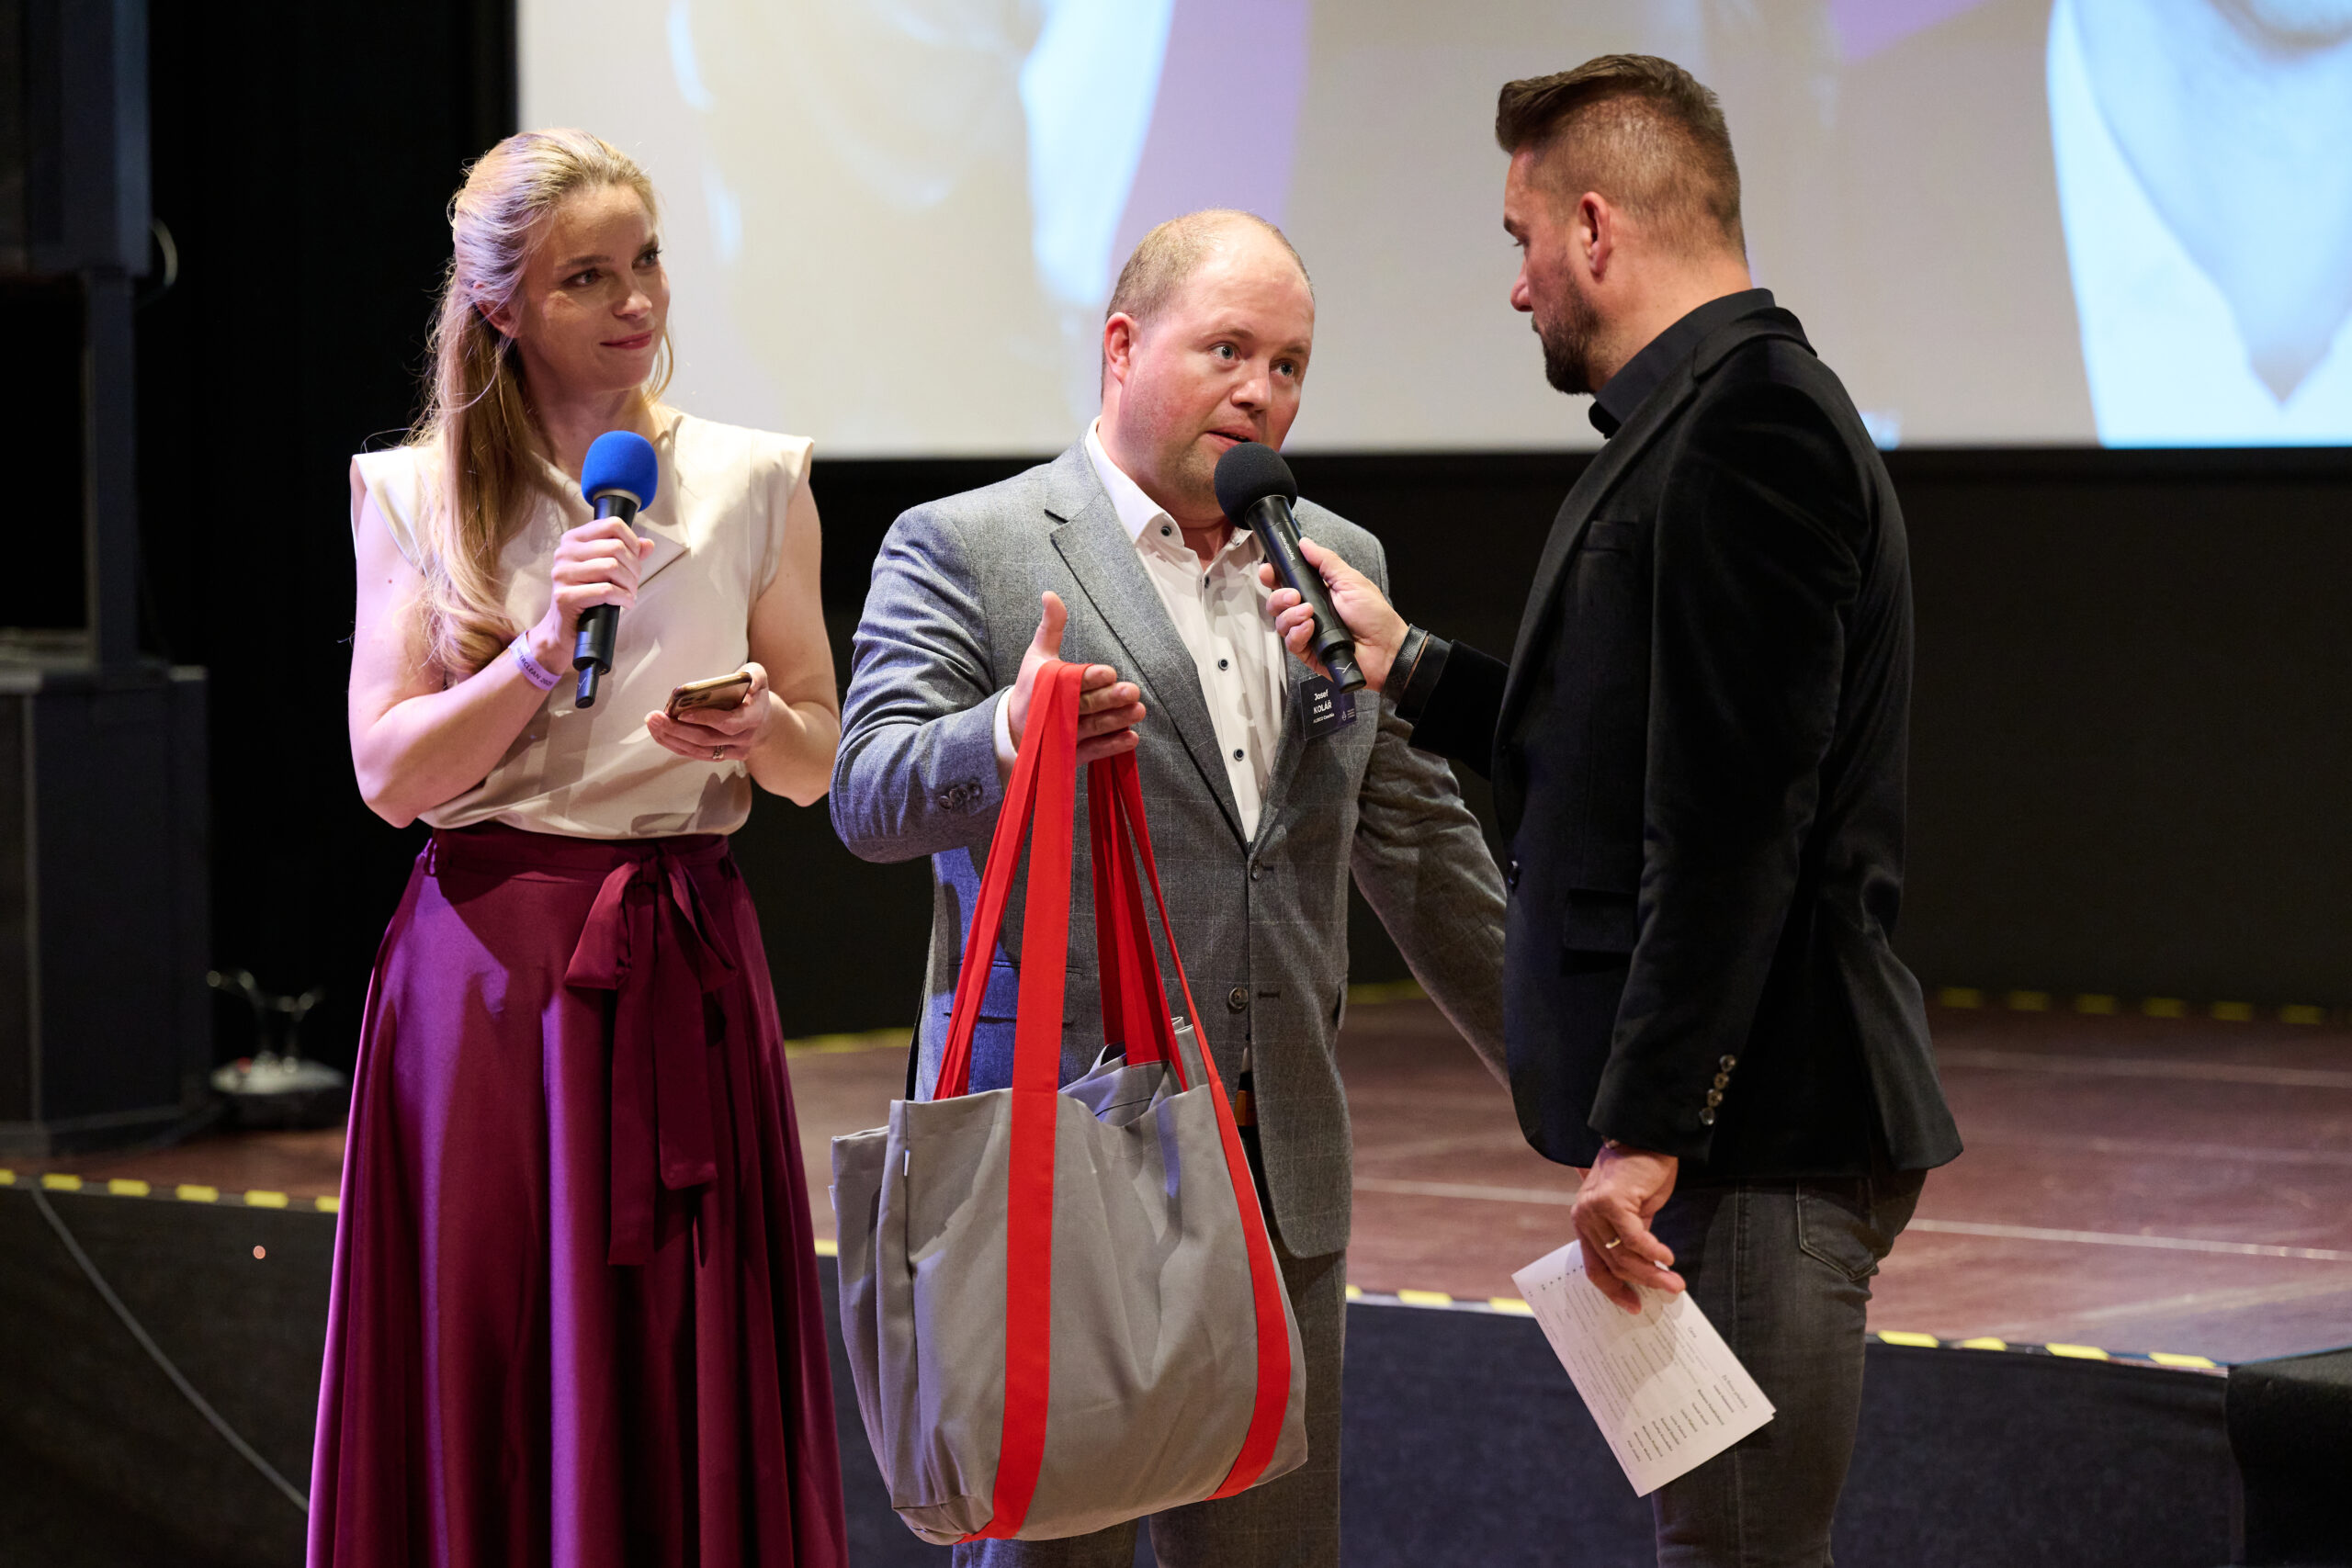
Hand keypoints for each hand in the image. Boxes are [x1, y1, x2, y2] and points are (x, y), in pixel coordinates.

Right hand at [529, 516, 654, 667]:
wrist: (566, 627)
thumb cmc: (588, 594)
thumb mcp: (608, 569)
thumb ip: (627, 553)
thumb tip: (648, 544)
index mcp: (574, 539)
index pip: (612, 524)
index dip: (632, 541)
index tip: (635, 558)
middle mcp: (565, 552)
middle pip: (615, 547)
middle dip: (633, 567)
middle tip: (634, 582)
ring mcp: (562, 573)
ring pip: (611, 567)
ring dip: (629, 583)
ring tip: (629, 593)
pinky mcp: (564, 596)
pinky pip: (605, 590)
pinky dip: (622, 597)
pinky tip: (625, 603)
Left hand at [645, 662, 774, 763]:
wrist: (764, 719)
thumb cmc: (754, 693)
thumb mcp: (758, 677)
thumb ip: (755, 676)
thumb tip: (746, 683)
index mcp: (754, 718)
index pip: (728, 724)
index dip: (705, 719)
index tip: (682, 713)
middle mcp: (744, 739)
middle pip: (706, 740)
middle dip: (677, 730)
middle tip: (654, 717)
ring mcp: (733, 751)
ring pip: (698, 750)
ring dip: (672, 738)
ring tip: (652, 723)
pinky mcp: (721, 757)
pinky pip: (696, 754)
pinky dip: (676, 745)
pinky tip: (660, 733)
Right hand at [1008, 591, 1145, 765]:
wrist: (1012, 732)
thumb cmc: (1032, 688)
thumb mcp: (1037, 655)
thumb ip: (1051, 626)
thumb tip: (1051, 594)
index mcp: (1048, 684)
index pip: (1071, 680)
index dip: (1090, 677)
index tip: (1109, 672)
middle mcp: (1056, 711)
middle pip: (1086, 705)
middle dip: (1109, 699)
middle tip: (1132, 691)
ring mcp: (1064, 736)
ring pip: (1093, 728)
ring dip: (1116, 721)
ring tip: (1138, 711)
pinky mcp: (1072, 755)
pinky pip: (1093, 752)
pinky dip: (1111, 747)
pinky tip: (1131, 738)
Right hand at [1258, 538, 1407, 691]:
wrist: (1386, 648)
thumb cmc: (1374, 615)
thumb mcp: (1350, 580)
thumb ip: (1326, 561)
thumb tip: (1306, 544)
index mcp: (1318, 592)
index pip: (1287, 582)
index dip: (1274, 576)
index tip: (1268, 570)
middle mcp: (1309, 611)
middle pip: (1277, 603)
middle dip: (1279, 597)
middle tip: (1294, 596)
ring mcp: (1307, 632)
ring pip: (1281, 623)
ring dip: (1290, 616)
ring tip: (1308, 613)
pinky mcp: (1308, 652)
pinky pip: (1291, 643)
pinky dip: (1298, 634)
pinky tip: (1310, 628)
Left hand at [1569, 1142, 1686, 1312]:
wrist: (1646, 1137)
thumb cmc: (1641, 1173)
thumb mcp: (1633, 1211)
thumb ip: (1630, 1238)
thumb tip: (1646, 1272)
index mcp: (1585, 1223)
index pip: (1594, 1267)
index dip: (1614, 1290)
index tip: (1633, 1307)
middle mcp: (1583, 1217)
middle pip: (1612, 1265)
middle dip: (1643, 1283)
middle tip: (1670, 1292)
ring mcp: (1594, 1209)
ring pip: (1623, 1255)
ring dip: (1652, 1272)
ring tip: (1675, 1281)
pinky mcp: (1611, 1202)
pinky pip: (1634, 1238)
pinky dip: (1653, 1251)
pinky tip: (1668, 1256)